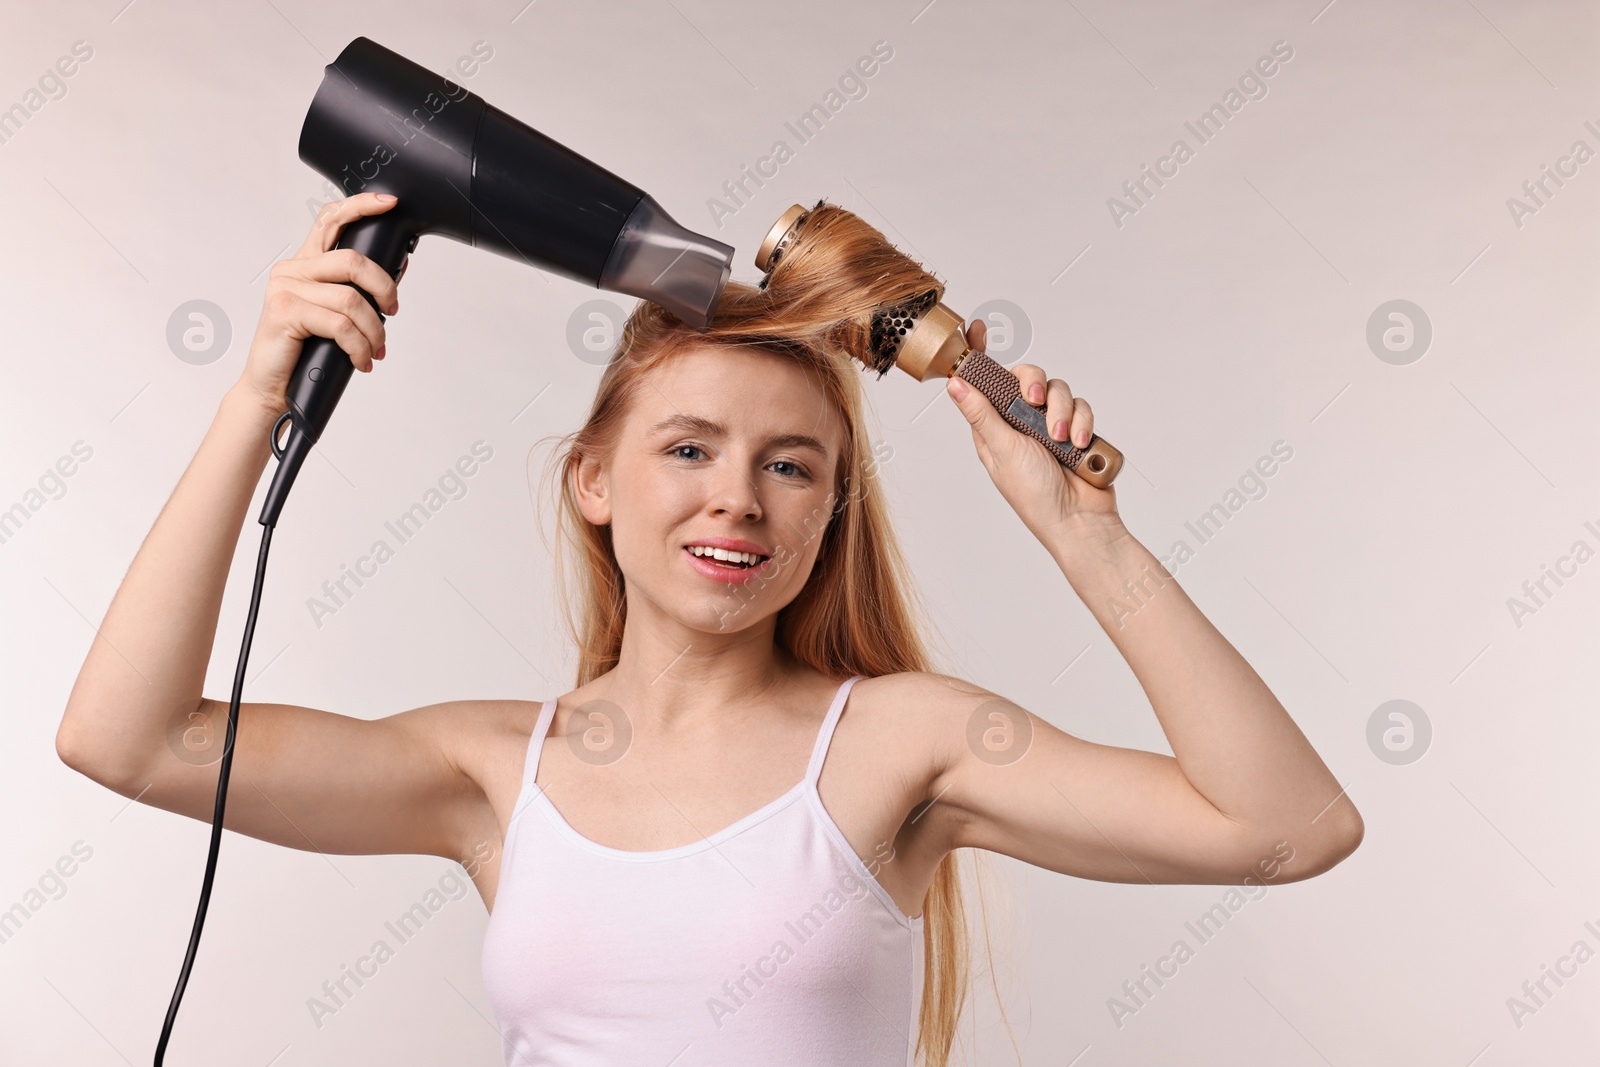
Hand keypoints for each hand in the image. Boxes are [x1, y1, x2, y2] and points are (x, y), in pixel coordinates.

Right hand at [236, 192, 403, 413]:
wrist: (275, 387)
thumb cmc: (307, 351)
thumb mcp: (337, 315)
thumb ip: (358, 290)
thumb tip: (400, 266)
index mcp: (305, 264)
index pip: (330, 220)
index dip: (360, 206)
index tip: (389, 203)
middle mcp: (292, 270)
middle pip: (353, 261)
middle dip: (384, 289)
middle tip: (391, 313)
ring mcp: (286, 288)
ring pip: (351, 300)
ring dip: (373, 331)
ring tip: (374, 350)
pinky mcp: (285, 311)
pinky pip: (340, 324)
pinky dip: (359, 346)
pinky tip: (361, 360)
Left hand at [945, 319, 1123, 543]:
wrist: (1078, 520)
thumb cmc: (1033, 494)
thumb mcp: (1001, 450)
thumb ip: (982, 414)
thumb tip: (954, 383)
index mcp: (993, 426)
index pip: (984, 382)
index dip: (979, 354)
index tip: (975, 329)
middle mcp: (1020, 421)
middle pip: (1025, 376)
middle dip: (1033, 384)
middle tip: (1033, 402)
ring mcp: (1050, 425)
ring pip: (1058, 389)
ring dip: (1062, 411)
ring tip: (1061, 439)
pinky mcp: (1078, 429)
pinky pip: (1082, 406)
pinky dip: (1083, 422)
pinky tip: (1079, 444)